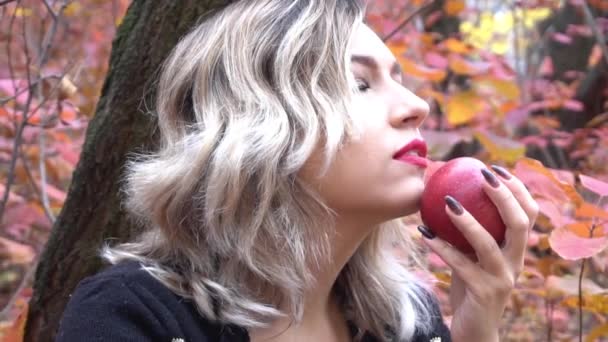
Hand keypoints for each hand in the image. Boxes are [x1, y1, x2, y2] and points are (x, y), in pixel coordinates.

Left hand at [420, 166, 538, 341]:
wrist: (473, 328)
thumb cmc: (470, 285)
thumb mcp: (472, 255)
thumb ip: (468, 232)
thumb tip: (446, 195)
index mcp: (516, 250)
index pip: (529, 213)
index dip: (517, 189)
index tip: (494, 169)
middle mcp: (515, 262)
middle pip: (519, 223)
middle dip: (504, 196)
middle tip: (482, 177)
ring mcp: (502, 279)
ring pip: (488, 244)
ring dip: (467, 220)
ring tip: (448, 202)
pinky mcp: (484, 292)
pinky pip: (460, 264)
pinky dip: (441, 246)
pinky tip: (423, 232)